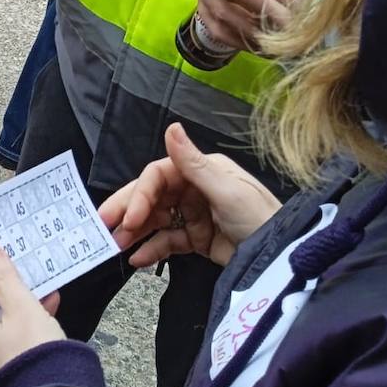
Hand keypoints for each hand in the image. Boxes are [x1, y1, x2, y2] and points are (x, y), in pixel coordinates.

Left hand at [0, 243, 63, 386]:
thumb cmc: (33, 354)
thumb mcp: (22, 308)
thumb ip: (4, 277)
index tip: (10, 254)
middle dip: (8, 286)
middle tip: (30, 270)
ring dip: (20, 303)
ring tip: (45, 288)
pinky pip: (6, 339)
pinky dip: (23, 324)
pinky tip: (48, 309)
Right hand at [99, 123, 281, 268]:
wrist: (283, 259)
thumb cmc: (260, 218)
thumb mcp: (227, 191)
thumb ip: (193, 163)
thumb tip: (171, 127)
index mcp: (200, 169)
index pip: (158, 176)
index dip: (138, 195)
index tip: (128, 219)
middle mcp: (193, 187)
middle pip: (151, 196)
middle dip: (127, 210)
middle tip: (103, 227)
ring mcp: (193, 214)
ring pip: (154, 219)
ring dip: (134, 231)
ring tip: (115, 246)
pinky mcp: (197, 239)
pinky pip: (167, 241)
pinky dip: (151, 249)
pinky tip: (138, 259)